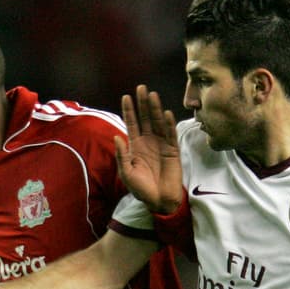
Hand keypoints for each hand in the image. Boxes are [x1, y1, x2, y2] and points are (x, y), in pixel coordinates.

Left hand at [114, 84, 183, 213]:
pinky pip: (171, 135)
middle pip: (145, 118)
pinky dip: (169, 124)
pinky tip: (166, 113)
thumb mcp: (126, 173)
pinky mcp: (173, 150)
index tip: (126, 96)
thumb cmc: (141, 189)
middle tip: (141, 87)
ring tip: (152, 95)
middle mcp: (148, 142)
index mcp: (136, 146)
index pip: (132, 124)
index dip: (129, 110)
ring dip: (156, 109)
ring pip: (158, 123)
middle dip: (143, 103)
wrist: (159, 201)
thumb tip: (117, 137)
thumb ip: (122, 156)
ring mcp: (161, 145)